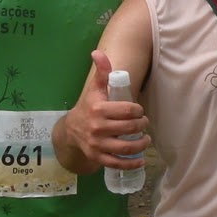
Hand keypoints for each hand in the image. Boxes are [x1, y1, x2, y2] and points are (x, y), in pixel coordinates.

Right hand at [57, 51, 147, 171]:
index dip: (138, 111)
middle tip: (144, 123)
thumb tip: (97, 53)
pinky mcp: (98, 158)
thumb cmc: (88, 107)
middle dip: (142, 125)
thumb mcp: (94, 89)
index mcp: (98, 109)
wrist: (70, 131)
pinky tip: (140, 160)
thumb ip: (101, 72)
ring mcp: (97, 145)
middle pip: (129, 128)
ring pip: (126, 147)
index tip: (139, 111)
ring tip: (146, 139)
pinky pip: (117, 163)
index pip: (127, 110)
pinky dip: (132, 163)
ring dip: (141, 144)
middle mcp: (97, 128)